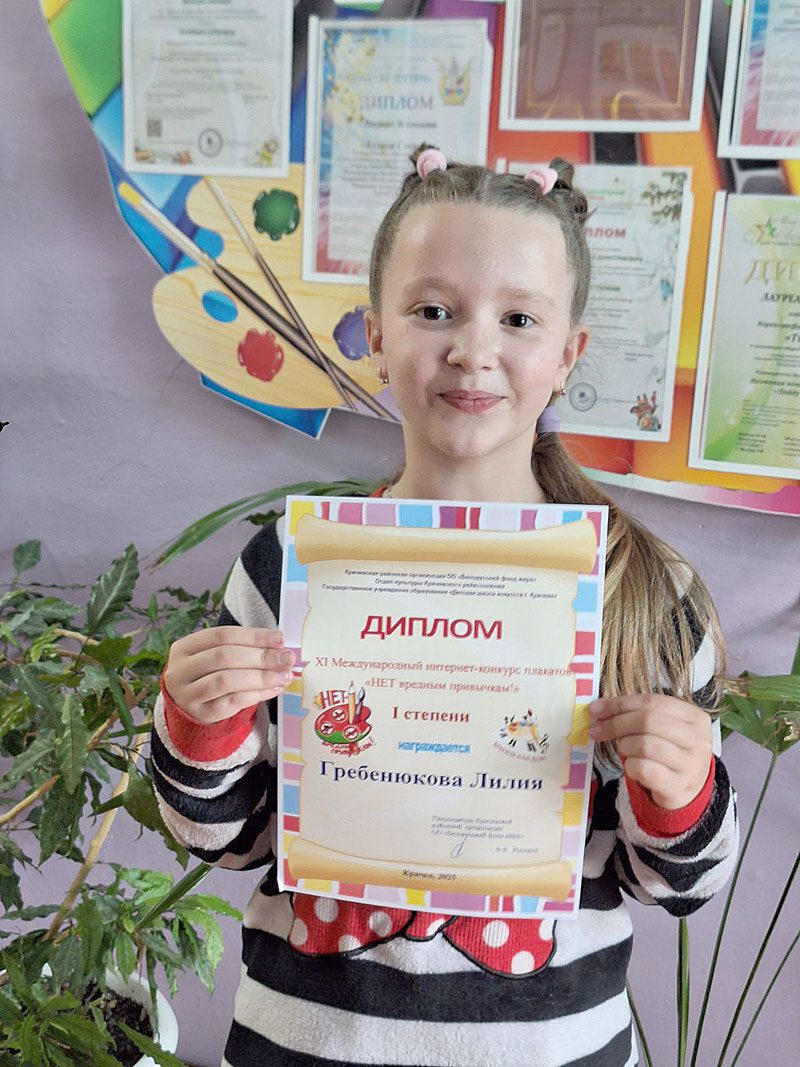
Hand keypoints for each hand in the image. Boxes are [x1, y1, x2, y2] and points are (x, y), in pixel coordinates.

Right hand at [163, 627, 294, 724]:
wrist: (189, 706)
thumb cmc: (208, 674)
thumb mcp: (216, 655)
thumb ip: (243, 648)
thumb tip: (280, 647)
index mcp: (184, 647)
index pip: (221, 635)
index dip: (253, 636)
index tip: (280, 638)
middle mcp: (180, 670)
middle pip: (224, 657)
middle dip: (260, 656)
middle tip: (286, 658)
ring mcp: (188, 694)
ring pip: (227, 681)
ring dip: (261, 677)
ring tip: (284, 675)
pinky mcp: (201, 714)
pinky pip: (233, 702)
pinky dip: (257, 694)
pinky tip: (274, 689)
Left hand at [589, 694, 712, 809]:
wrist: (688, 789)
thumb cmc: (669, 753)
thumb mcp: (661, 728)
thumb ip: (636, 714)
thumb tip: (598, 708)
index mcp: (695, 717)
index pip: (652, 702)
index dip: (620, 704)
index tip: (596, 709)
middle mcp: (698, 740)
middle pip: (648, 721)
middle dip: (616, 724)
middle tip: (596, 730)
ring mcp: (691, 765)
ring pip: (644, 745)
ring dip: (624, 746)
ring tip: (624, 750)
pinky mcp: (678, 787)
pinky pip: (643, 769)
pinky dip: (630, 766)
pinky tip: (633, 767)